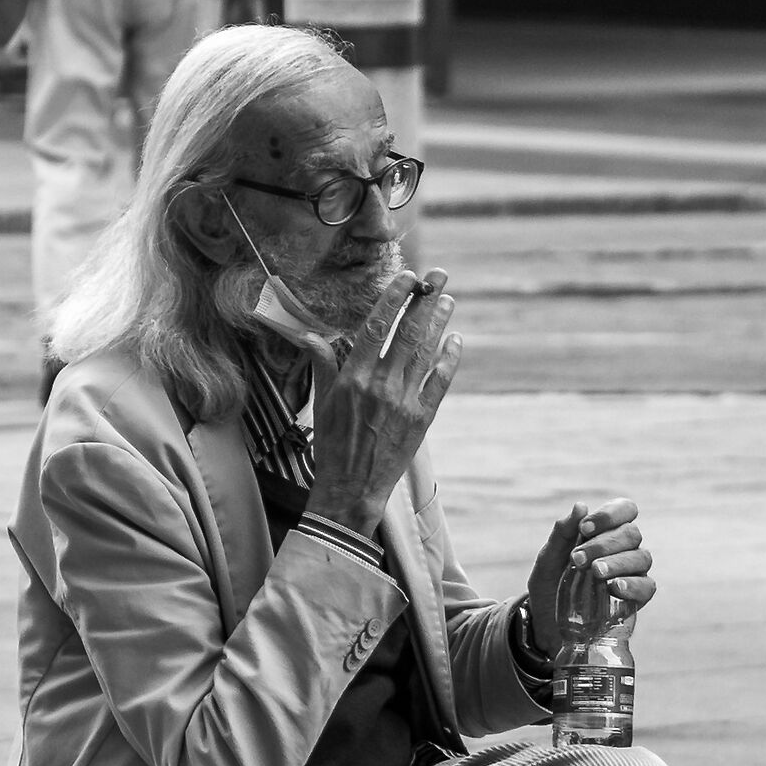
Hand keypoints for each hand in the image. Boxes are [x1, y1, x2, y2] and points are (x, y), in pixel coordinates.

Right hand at [306, 269, 461, 535]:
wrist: (351, 490)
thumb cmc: (332, 447)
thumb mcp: (321, 404)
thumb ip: (322, 366)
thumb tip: (310, 336)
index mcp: (354, 378)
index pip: (377, 327)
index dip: (394, 299)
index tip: (407, 278)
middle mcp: (381, 386)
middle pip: (408, 333)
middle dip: (425, 301)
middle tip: (438, 276)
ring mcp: (404, 402)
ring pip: (426, 353)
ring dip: (439, 323)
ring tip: (448, 299)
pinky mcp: (421, 419)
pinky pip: (439, 382)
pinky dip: (448, 359)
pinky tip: (455, 339)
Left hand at [527, 497, 654, 655]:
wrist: (546, 622)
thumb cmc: (550, 585)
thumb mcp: (548, 558)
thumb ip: (563, 532)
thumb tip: (581, 506)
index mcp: (606, 531)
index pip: (625, 510)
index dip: (609, 515)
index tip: (584, 529)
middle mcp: (625, 549)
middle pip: (632, 533)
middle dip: (604, 543)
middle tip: (578, 559)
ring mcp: (633, 573)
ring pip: (641, 557)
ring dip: (617, 562)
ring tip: (596, 572)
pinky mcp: (637, 598)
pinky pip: (646, 587)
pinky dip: (632, 585)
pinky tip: (614, 588)